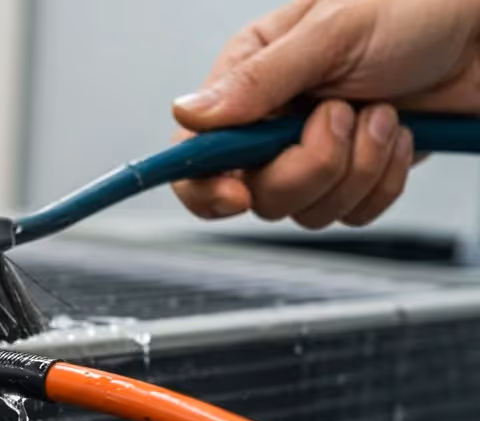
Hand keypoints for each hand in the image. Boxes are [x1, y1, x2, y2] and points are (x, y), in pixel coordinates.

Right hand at [171, 0, 479, 228]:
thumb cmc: (417, 6)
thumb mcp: (332, 32)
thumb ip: (258, 79)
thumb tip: (186, 114)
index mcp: (250, 81)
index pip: (196, 152)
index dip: (206, 184)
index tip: (238, 193)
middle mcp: (274, 122)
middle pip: (257, 194)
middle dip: (309, 167)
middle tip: (344, 116)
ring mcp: (315, 153)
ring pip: (307, 210)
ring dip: (357, 168)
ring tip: (384, 114)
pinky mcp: (357, 174)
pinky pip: (353, 214)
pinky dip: (383, 181)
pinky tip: (400, 135)